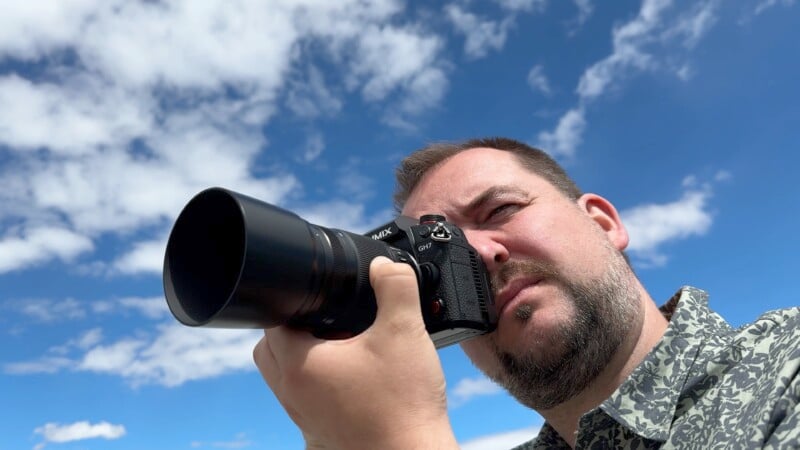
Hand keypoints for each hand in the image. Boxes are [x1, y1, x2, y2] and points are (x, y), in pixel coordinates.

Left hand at [253, 256, 457, 449]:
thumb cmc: (404, 405)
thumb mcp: (405, 332)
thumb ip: (396, 286)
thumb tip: (385, 264)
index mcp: (299, 365)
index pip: (271, 320)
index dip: (292, 299)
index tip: (319, 294)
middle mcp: (292, 393)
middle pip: (271, 348)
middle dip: (294, 327)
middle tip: (330, 318)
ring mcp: (303, 417)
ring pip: (285, 375)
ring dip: (305, 356)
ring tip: (344, 346)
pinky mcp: (319, 433)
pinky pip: (304, 399)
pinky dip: (319, 382)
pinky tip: (355, 378)